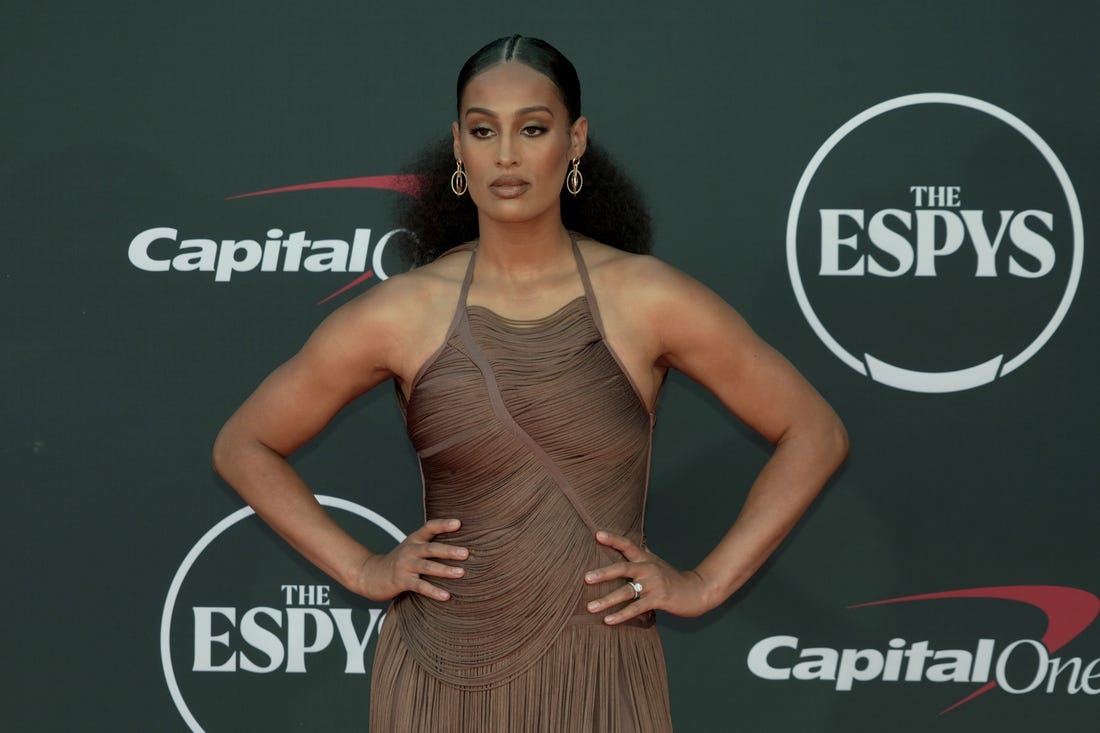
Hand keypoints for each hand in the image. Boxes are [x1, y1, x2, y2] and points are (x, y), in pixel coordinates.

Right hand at [354, 518, 467, 601]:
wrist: (369, 575)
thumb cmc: (398, 562)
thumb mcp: (412, 548)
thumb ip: (430, 545)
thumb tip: (460, 547)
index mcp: (414, 540)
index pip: (429, 527)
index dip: (443, 524)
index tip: (458, 523)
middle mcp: (410, 550)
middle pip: (431, 548)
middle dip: (449, 550)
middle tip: (466, 553)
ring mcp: (405, 566)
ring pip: (427, 567)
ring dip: (445, 570)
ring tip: (461, 573)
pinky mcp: (401, 581)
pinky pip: (420, 586)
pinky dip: (433, 591)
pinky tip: (446, 596)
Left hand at [583, 530, 711, 623]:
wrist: (697, 591)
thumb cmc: (672, 578)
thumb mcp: (656, 563)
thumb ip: (641, 555)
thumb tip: (626, 546)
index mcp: (646, 559)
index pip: (628, 545)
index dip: (613, 539)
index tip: (597, 534)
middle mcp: (648, 569)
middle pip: (622, 568)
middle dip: (603, 573)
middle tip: (586, 577)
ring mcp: (653, 585)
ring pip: (626, 592)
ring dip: (606, 600)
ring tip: (590, 607)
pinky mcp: (658, 600)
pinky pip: (636, 608)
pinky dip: (621, 615)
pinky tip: (608, 620)